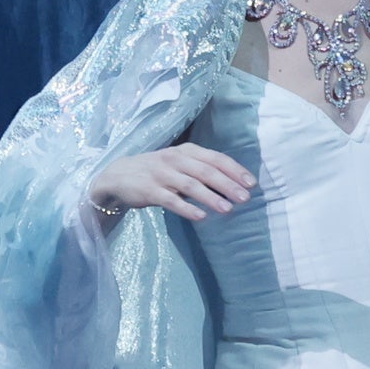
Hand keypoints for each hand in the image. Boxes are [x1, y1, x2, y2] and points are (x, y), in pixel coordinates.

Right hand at [89, 143, 253, 224]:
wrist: (118, 175)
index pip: (215, 158)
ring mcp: (161, 174)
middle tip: (245, 198)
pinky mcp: (149, 191)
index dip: (234, 170)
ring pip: (191, 185)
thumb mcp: (179, 164)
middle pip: (206, 171)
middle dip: (227, 185)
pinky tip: (201, 217)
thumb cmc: (157, 171)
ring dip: (211, 197)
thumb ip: (201, 170)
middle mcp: (175, 159)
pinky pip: (171, 200)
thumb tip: (233, 184)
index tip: (251, 183)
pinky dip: (187, 208)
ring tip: (228, 209)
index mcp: (186, 151)